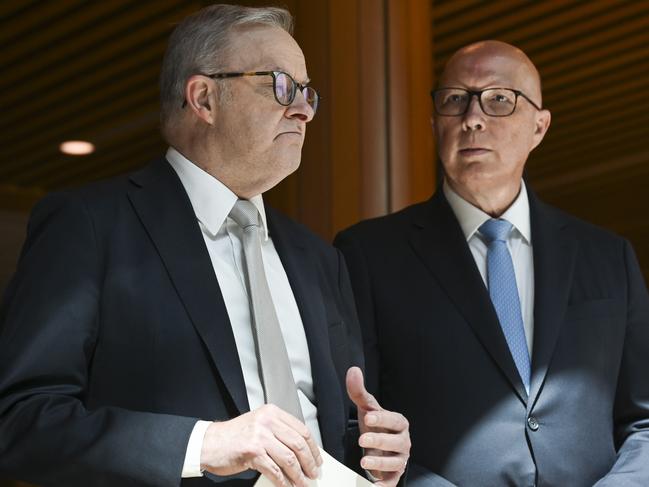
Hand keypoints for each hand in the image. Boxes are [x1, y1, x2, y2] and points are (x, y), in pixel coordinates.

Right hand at [200, 404, 321, 486]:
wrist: (209, 442)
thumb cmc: (233, 436)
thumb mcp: (258, 425)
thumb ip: (278, 433)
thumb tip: (301, 451)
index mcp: (272, 413)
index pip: (301, 429)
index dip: (312, 447)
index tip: (317, 459)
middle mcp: (267, 421)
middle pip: (298, 444)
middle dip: (309, 462)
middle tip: (313, 473)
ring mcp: (260, 436)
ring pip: (289, 458)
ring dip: (298, 475)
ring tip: (303, 483)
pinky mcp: (252, 451)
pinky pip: (274, 470)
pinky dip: (283, 481)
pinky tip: (287, 486)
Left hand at [346, 367, 409, 486]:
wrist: (378, 447)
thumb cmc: (374, 426)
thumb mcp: (366, 408)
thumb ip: (358, 391)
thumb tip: (353, 370)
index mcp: (398, 423)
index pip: (394, 420)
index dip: (383, 418)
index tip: (368, 417)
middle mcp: (403, 442)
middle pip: (396, 442)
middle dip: (380, 441)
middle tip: (363, 440)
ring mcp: (400, 459)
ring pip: (395, 463)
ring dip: (380, 463)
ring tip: (363, 462)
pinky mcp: (394, 476)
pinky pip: (392, 482)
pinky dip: (385, 485)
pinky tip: (374, 486)